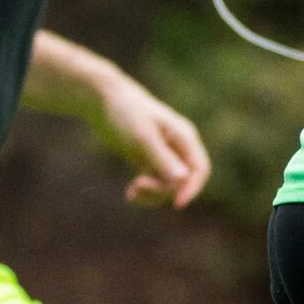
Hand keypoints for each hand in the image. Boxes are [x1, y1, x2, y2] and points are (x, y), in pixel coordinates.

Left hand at [93, 74, 210, 209]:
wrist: (103, 100)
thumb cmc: (126, 112)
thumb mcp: (144, 136)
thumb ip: (162, 158)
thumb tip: (182, 180)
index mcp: (185, 137)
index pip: (200, 169)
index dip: (192, 188)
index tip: (176, 204)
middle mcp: (178, 148)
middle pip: (182, 182)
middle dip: (162, 189)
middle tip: (137, 186)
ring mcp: (163, 155)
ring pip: (167, 186)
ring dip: (152, 194)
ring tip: (132, 192)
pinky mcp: (148, 160)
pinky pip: (154, 184)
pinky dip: (144, 192)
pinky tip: (130, 194)